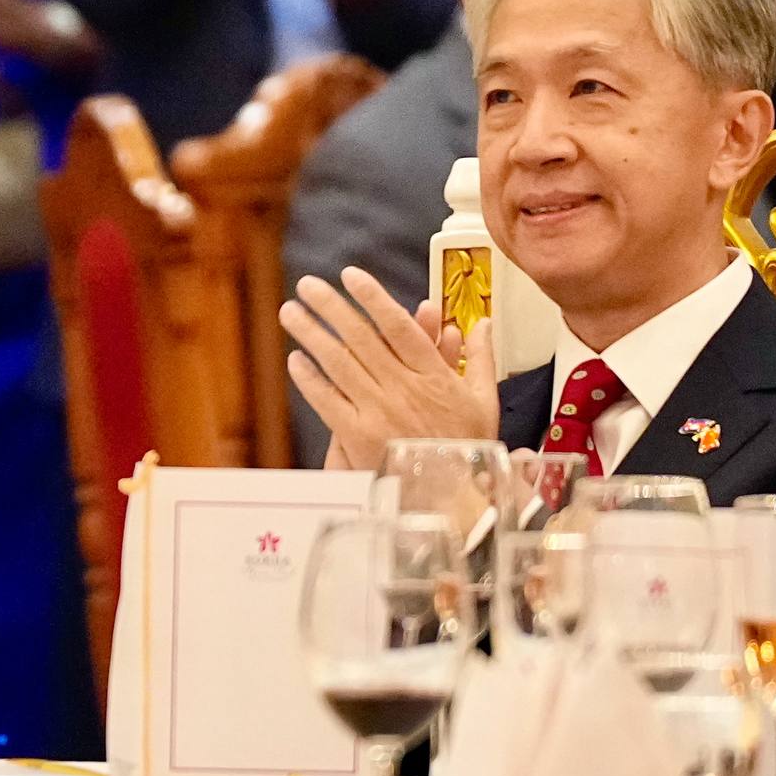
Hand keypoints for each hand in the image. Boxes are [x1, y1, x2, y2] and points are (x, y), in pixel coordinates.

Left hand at [281, 267, 498, 461]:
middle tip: (308, 285)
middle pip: (361, 337)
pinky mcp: (359, 436)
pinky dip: (310, 379)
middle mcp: (404, 388)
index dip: (373, 297)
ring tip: (291, 312)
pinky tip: (296, 360)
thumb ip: (481, 358)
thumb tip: (479, 322)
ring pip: (339, 363)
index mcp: (434, 375)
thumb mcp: (485, 401)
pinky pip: (328, 401)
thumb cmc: (468, 450)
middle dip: (331, 307)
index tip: (350, 275)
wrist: (451, 499)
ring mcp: (379, 411)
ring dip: (311, 334)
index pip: (399, 326)